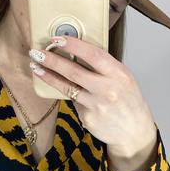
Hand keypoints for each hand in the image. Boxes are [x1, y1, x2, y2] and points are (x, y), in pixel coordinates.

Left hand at [28, 35, 156, 156]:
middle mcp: (107, 89)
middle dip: (52, 60)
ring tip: (36, 66)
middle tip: (37, 52)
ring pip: (66, 87)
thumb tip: (78, 51)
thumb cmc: (128, 101)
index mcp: (118, 74)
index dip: (73, 45)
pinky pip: (72, 102)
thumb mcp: (124, 78)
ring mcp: (96, 105)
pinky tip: (62, 88)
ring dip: (48, 75)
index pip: (93, 54)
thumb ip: (104, 66)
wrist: (134, 131)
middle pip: (74, 71)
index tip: (57, 39)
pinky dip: (67, 94)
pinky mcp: (87, 118)